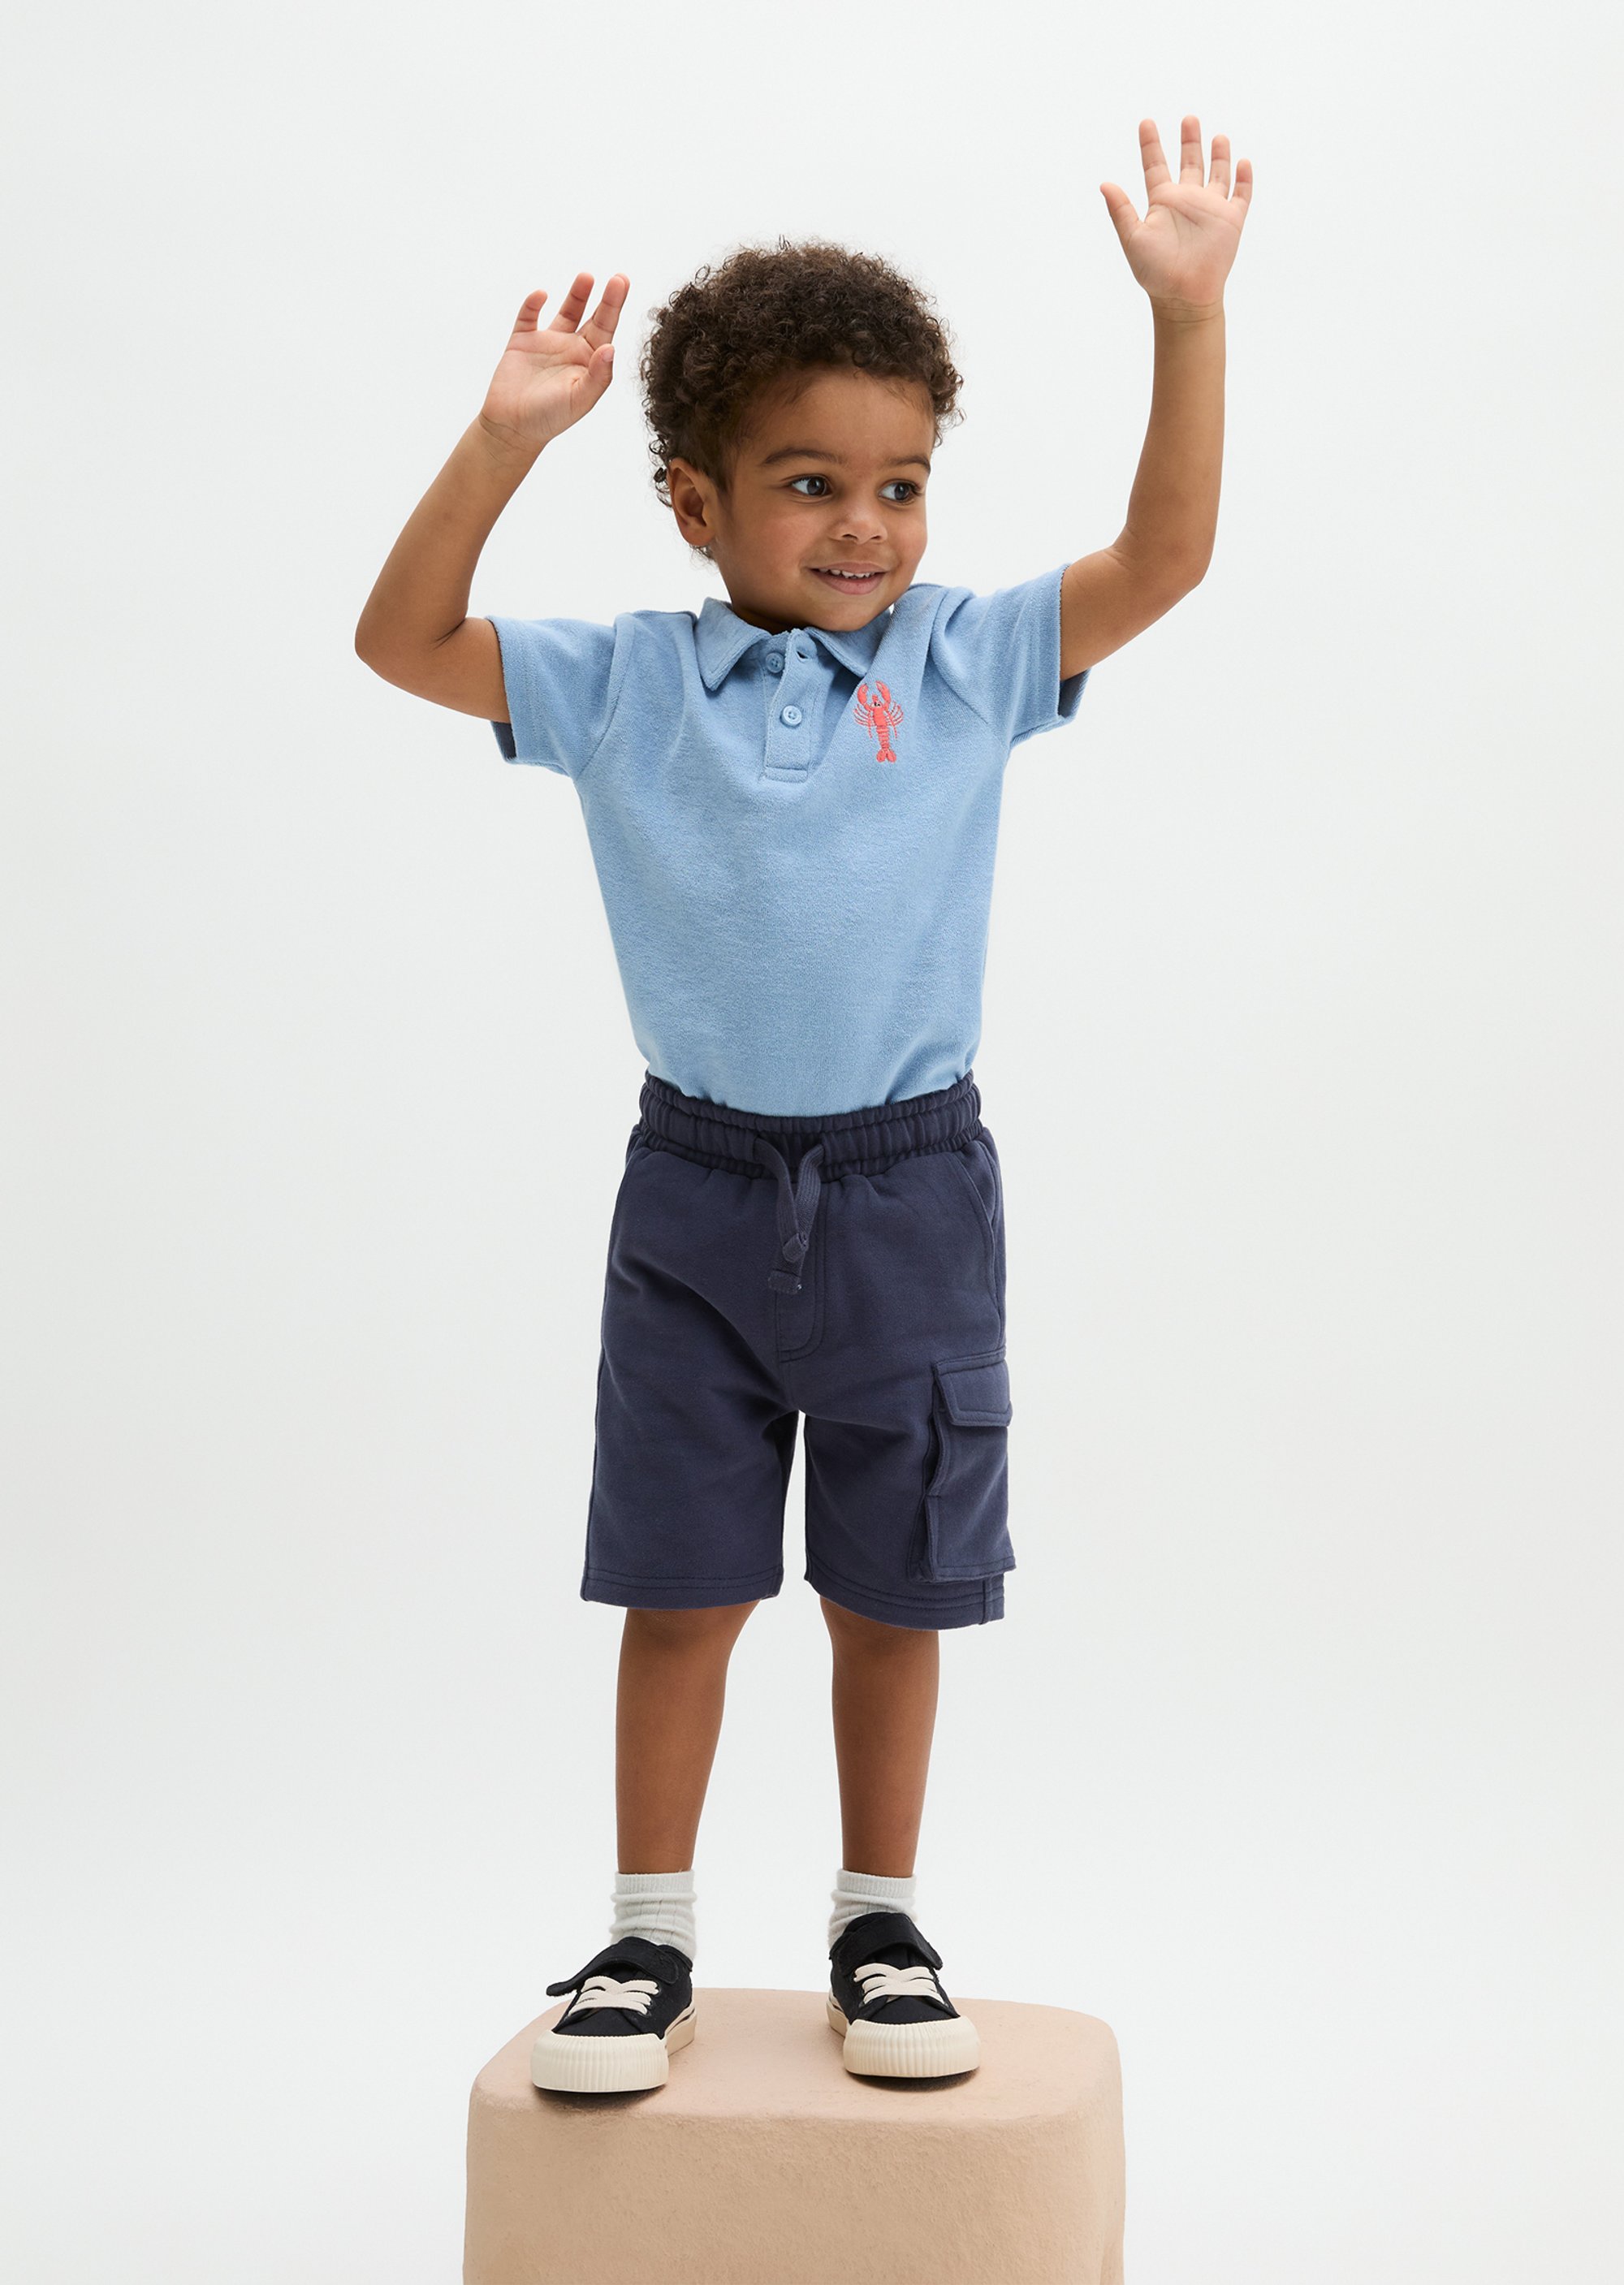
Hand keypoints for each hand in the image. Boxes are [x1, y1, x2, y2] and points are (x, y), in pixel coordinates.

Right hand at [480, 270, 629, 451]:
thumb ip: (598, 376)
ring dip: (576, 294)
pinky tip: (541, 295)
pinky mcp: (522, 341)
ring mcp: (547, 343)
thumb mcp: (580, 399)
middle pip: (592, 316)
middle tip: (618, 278)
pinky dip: (533, 304)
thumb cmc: (550, 418)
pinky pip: (528, 317)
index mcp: (589, 362)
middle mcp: (572, 349)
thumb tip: (610, 348)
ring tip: (587, 277)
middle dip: (605, 298)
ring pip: (566, 311)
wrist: (513, 428)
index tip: (622, 283)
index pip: (607, 329)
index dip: (615, 306)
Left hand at [1100, 118, 1251, 316]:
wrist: (1183, 296)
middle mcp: (1186, 200)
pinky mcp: (1231, 220)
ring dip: (1218, 155)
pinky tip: (1243, 162)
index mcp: (1162, 201)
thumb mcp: (1133, 238)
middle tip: (1188, 119)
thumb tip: (1104, 183)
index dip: (1150, 144)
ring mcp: (1210, 208)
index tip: (1146, 122)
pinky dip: (1244, 178)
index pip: (1155, 165)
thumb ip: (1120, 210)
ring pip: (1217, 173)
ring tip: (1218, 136)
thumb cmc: (1155, 272)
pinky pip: (1240, 194)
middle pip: (1189, 163)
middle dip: (1189, 140)